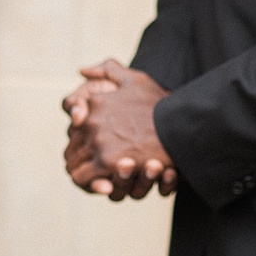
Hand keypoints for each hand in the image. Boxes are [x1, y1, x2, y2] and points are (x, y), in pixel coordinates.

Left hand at [62, 59, 176, 200]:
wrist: (183, 125)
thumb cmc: (162, 103)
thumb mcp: (135, 79)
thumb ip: (108, 70)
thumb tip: (81, 70)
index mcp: (94, 104)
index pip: (73, 129)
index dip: (80, 143)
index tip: (91, 152)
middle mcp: (90, 121)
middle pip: (72, 148)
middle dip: (80, 160)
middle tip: (92, 171)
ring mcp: (97, 141)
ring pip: (74, 165)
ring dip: (84, 174)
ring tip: (97, 180)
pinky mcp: (106, 161)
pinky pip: (83, 178)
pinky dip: (90, 184)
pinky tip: (103, 185)